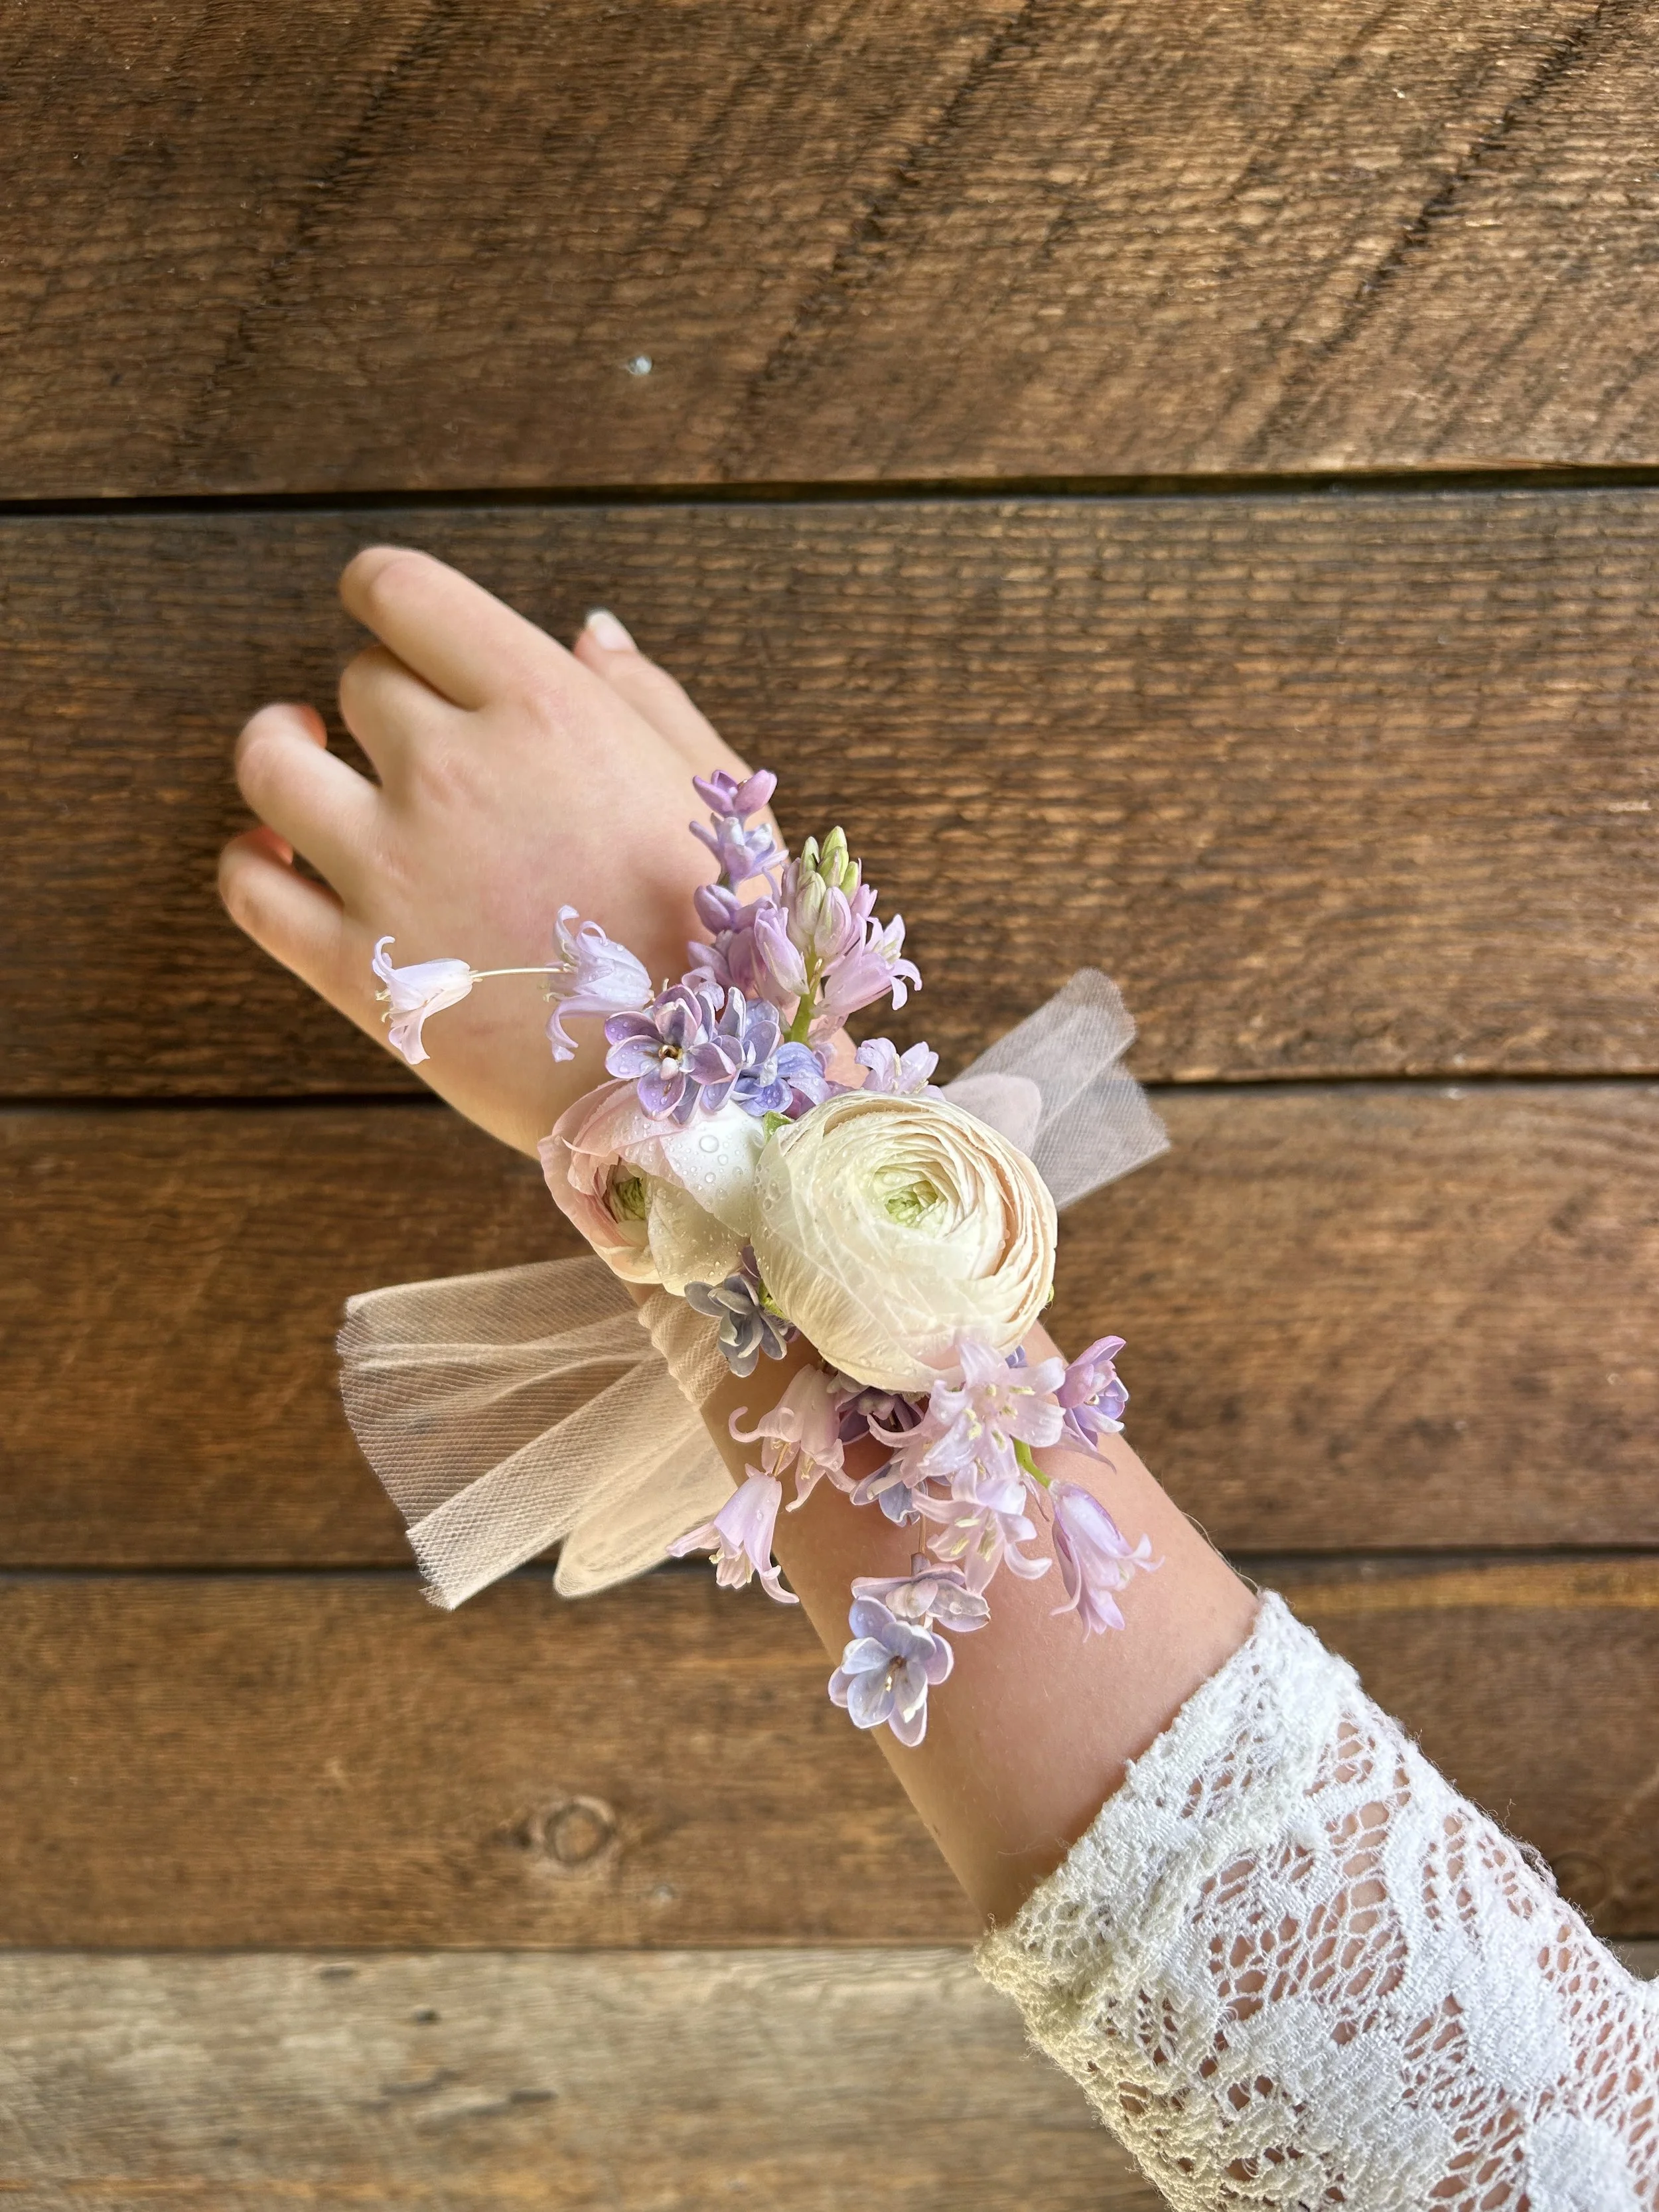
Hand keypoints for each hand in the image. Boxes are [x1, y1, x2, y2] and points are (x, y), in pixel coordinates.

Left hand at [220, 547, 757, 1154]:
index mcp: (543, 708)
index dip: (385, 594)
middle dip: (388, 701)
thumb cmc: (726, 941)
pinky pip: (246, 887)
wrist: (699, 1093)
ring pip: (269, 761)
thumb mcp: (715, 794)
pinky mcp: (354, 969)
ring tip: (302, 754)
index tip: (393, 620)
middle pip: (362, 683)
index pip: (403, 592)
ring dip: (281, 746)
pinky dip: (246, 859)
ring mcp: (391, 870)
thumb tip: (589, 633)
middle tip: (420, 744)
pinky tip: (275, 854)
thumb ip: (644, 698)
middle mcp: (452, 771)